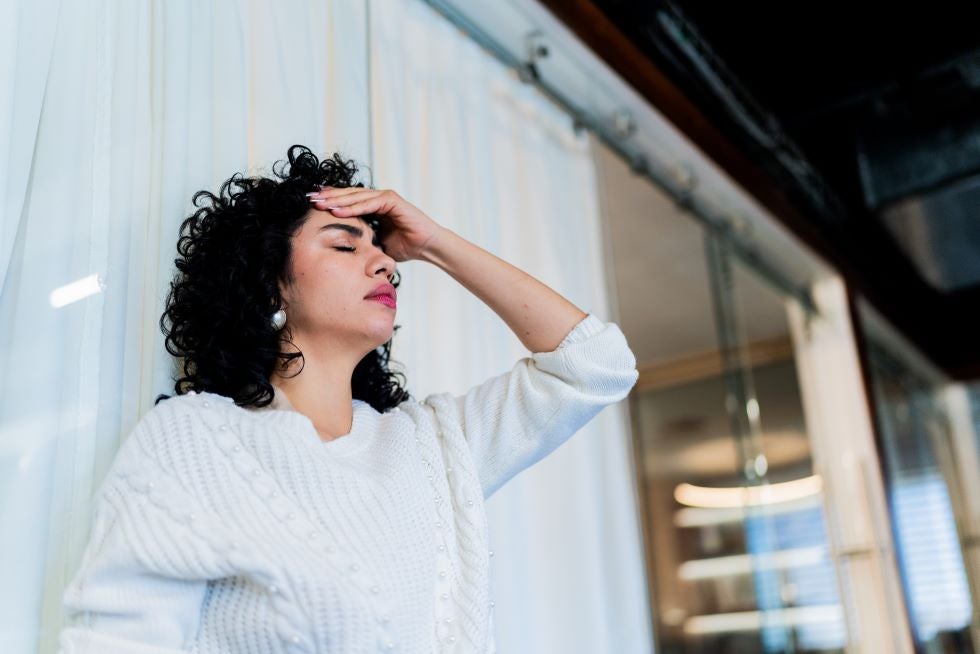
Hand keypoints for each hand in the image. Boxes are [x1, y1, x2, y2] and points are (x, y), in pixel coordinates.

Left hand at [308, 186, 445, 261]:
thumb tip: (341, 248)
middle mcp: (377, 198)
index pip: (346, 201)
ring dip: (336, 200)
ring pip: (356, 196)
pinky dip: (354, 207)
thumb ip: (361, 239)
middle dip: (327, 197)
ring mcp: (385, 197)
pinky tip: (338, 211)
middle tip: (308, 199)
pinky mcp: (392, 200)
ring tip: (319, 203)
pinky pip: (370, 202)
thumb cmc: (404, 247)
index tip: (310, 206)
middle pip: (347, 195)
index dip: (329, 202)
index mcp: (372, 207)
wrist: (426, 247)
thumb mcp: (375, 243)